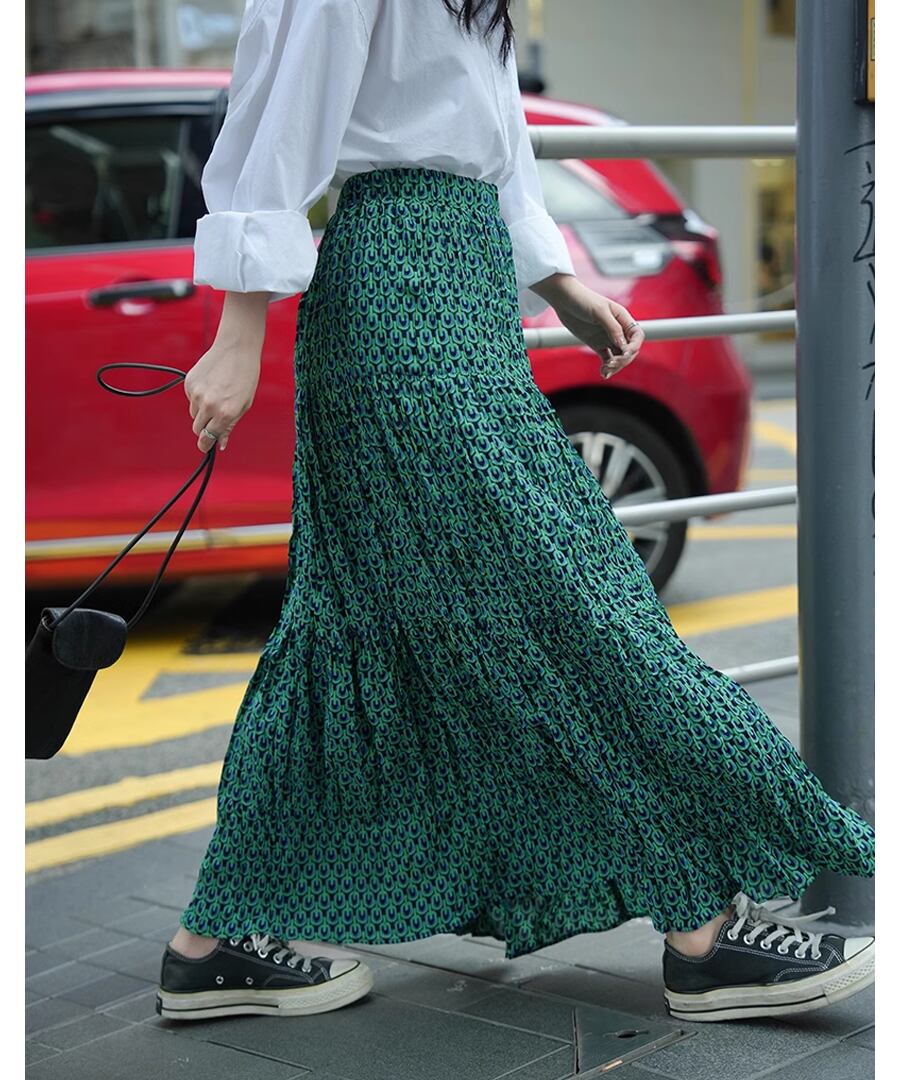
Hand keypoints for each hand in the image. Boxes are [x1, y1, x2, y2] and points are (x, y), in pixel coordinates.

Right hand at [184, 291, 267, 451]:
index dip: (205, 445)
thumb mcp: (243, 405)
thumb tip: (220, 444)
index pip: (207, 438)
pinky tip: (211, 384)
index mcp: (225, 414)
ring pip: (194, 413)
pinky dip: (198, 396)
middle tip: (214, 421)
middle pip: (197, 428)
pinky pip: (191, 399)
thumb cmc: (245, 378)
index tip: (204, 447)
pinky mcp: (189, 383)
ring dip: (202, 411)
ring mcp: (197, 394)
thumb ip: (229, 426)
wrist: (236, 349)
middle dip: (204, 429)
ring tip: (217, 396)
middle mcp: (209, 405)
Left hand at [532, 274, 645, 378]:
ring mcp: (608, 338)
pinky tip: (603, 373)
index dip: (634, 346)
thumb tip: (623, 345)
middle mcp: (618, 330)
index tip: (625, 352)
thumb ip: (612, 328)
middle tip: (612, 363)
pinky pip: (607, 359)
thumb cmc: (583, 299)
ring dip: (615, 366)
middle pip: (629, 350)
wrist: (564, 299)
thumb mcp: (599, 312)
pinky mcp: (597, 345)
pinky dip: (607, 367)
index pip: (637, 336)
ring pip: (619, 357)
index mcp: (623, 318)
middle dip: (624, 359)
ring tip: (605, 371)